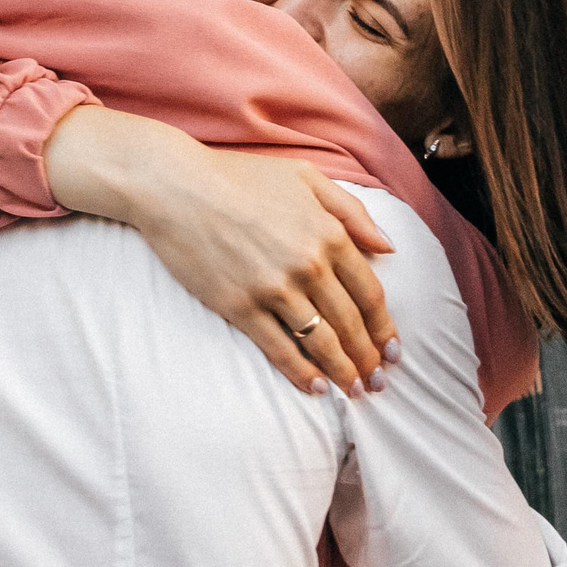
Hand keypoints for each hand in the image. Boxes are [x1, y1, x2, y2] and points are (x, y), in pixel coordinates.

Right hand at [44, 106, 398, 397]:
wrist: (175, 186)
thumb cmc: (239, 176)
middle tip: (379, 383)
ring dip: (342, 372)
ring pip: (321, 342)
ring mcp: (274, 288)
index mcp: (328, 233)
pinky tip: (315, 388)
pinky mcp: (240, 306)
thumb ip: (352, 211)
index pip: (370, 294)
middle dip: (368, 359)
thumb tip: (388, 247)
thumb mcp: (306, 177)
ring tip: (354, 390)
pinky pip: (279, 349)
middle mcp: (308, 264)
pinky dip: (301, 373)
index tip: (392, 351)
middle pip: (350, 324)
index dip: (384, 328)